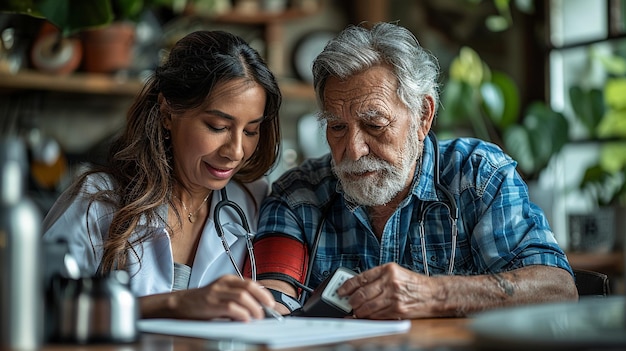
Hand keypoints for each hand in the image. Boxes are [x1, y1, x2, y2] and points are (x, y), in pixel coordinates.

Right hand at [146, 275, 275, 320]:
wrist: (178, 305)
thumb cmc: (201, 302)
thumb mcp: (221, 293)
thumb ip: (236, 296)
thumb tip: (257, 306)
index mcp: (227, 279)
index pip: (251, 283)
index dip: (264, 293)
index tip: (271, 303)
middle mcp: (223, 283)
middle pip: (249, 287)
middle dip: (262, 299)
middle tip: (268, 310)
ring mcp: (216, 293)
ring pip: (243, 297)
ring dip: (253, 308)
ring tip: (257, 317)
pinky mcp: (211, 304)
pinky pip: (231, 307)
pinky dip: (241, 314)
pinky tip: (244, 319)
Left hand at [337, 262, 437, 319]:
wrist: (433, 294)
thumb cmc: (414, 284)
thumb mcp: (395, 273)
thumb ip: (377, 277)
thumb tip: (357, 286)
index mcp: (388, 269)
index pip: (361, 277)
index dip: (347, 286)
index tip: (340, 291)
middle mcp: (390, 282)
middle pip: (362, 294)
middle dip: (351, 301)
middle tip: (348, 303)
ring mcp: (393, 296)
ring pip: (367, 307)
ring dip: (358, 311)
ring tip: (356, 310)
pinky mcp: (397, 310)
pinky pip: (376, 315)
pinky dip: (368, 317)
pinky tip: (365, 316)